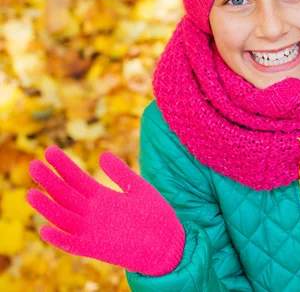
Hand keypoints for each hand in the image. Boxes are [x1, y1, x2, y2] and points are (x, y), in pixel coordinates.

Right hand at [26, 146, 184, 275]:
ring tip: (31, 192)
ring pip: (64, 217)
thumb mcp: (138, 188)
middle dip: (49, 181)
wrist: (168, 243)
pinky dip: (60, 239)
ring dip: (47, 208)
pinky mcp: (96, 248)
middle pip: (66, 194)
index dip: (63, 166)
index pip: (77, 179)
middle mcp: (93, 213)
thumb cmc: (155, 215)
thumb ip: (120, 173)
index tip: (50, 150)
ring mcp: (93, 230)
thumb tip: (102, 154)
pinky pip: (73, 245)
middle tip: (33, 164)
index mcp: (101, 197)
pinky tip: (46, 230)